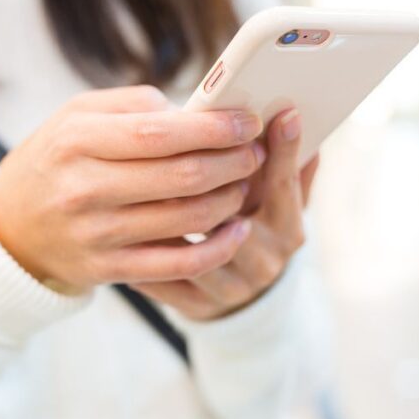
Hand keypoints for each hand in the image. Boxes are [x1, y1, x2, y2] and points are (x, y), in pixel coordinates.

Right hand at [0, 86, 264, 293]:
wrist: (10, 229)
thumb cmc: (56, 160)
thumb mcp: (75, 116)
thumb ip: (132, 105)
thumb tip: (193, 111)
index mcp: (78, 141)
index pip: (160, 133)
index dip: (213, 128)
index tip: (247, 121)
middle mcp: (85, 189)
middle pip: (182, 176)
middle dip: (232, 162)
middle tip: (252, 153)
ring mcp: (97, 235)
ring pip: (188, 219)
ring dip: (230, 200)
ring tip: (243, 183)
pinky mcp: (109, 270)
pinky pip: (178, 265)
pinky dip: (218, 248)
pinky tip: (237, 230)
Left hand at [130, 109, 319, 319]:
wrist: (245, 298)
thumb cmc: (258, 230)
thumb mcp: (278, 201)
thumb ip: (286, 165)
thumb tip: (294, 115)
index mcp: (288, 228)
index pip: (284, 185)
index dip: (283, 150)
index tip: (281, 113)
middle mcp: (265, 260)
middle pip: (236, 219)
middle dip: (207, 185)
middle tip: (179, 149)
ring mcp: (231, 288)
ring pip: (197, 252)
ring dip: (167, 220)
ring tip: (140, 191)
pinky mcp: (197, 306)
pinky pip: (166, 280)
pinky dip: (145, 254)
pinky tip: (124, 226)